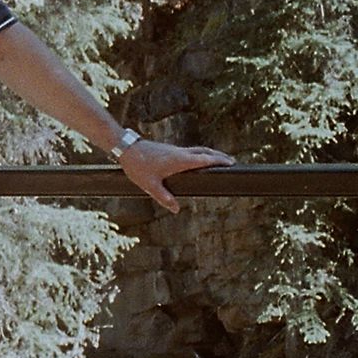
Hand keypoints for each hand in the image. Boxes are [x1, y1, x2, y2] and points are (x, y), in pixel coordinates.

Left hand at [121, 141, 235, 212]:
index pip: (205, 159)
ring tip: (218, 160)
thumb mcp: (150, 185)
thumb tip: (176, 209)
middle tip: (231, 161)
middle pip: (205, 152)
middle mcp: (180, 152)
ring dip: (209, 153)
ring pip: (197, 150)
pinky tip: (197, 161)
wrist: (126, 148)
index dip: (219, 161)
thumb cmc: (138, 166)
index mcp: (180, 160)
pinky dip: (199, 154)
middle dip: (219, 156)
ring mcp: (175, 149)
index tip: (231, 163)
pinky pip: (189, 151)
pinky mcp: (169, 149)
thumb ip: (163, 197)